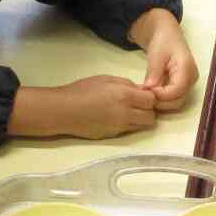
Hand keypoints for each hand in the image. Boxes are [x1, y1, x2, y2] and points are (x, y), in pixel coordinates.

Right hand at [10, 76, 157, 138]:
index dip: (149, 97)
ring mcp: (120, 126)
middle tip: (138, 105)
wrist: (64, 110)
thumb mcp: (106, 79)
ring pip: (142, 126)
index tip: (142, 94)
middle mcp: (126, 113)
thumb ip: (126, 84)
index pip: (152, 100)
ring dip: (140, 119)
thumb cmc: (82, 90)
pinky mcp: (113, 135)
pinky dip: (129, 124)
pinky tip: (117, 117)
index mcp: (124, 95)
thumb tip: (141, 90)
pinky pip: (129, 130)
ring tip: (129, 112)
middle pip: (151, 116)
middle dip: (148, 110)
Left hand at [129, 9, 197, 111]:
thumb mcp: (156, 54)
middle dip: (159, 102)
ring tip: (145, 94)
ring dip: (160, 102)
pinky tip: (150, 93)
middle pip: (177, 101)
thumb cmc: (163, 41)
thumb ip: (154, 72)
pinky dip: (161, 99)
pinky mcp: (182, 87)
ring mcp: (188, 84)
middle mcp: (191, 79)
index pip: (176, 91)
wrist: (167, 34)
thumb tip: (149, 89)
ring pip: (175, 103)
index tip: (146, 90)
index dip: (160, 95)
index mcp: (187, 69)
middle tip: (143, 95)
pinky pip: (172, 99)